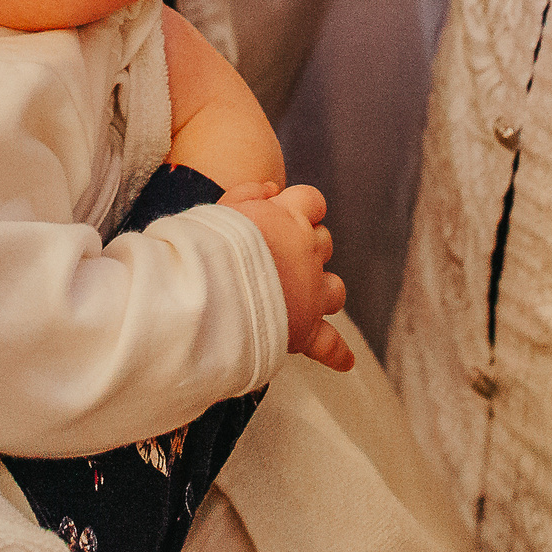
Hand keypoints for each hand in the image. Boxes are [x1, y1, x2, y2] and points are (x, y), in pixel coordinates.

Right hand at [227, 182, 354, 372]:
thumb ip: (249, 192)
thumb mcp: (224, 205)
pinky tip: (345, 362)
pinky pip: (329, 344)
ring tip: (299, 296)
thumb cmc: (208, 243)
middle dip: (306, 247)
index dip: (300, 208)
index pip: (312, 200)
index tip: (283, 216)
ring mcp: (311, 291)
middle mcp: (307, 251)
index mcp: (290, 217)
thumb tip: (272, 188)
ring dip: (323, 290)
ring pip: (335, 288)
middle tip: (274, 258)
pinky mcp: (305, 328)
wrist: (206, 285)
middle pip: (323, 242)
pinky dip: (337, 353)